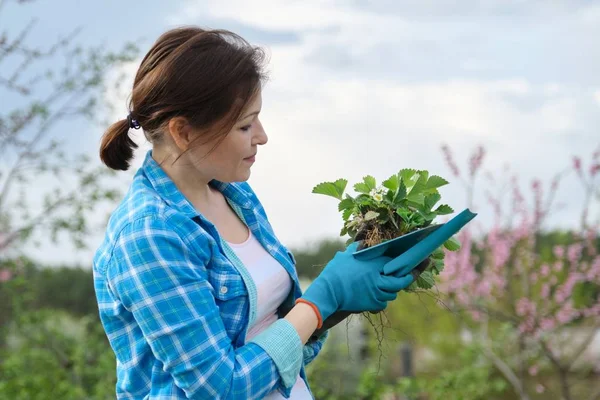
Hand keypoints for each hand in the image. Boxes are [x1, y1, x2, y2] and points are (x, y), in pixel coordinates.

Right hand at [309, 256, 431, 336]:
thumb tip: (361, 241)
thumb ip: (356, 248)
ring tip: (394, 285)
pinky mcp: (371, 304)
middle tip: (412, 274)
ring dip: (394, 290)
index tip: (419, 259)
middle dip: (409, 277)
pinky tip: (380, 297)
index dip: (408, 263)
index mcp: (374, 266)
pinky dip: (382, 301)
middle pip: (400, 281)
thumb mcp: (345, 256)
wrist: (328, 293)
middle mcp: (379, 280)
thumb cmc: (335, 272)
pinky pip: (382, 304)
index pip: (396, 264)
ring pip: (393, 294)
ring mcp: (376, 293)